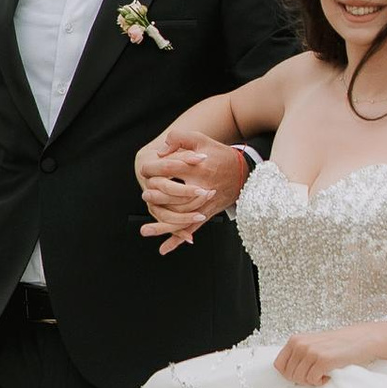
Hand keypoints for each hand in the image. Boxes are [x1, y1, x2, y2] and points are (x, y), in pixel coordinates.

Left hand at [135, 131, 249, 253]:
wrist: (243, 173)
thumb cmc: (219, 155)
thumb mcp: (201, 140)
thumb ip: (180, 138)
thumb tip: (161, 151)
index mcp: (197, 167)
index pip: (169, 168)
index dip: (154, 168)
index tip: (144, 170)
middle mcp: (200, 187)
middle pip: (173, 195)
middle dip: (155, 196)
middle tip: (144, 195)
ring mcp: (204, 204)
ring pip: (180, 217)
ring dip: (161, 225)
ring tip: (144, 230)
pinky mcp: (207, 214)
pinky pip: (191, 229)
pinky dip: (177, 240)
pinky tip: (164, 249)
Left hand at [272, 328, 363, 386]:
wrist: (361, 339)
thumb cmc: (338, 344)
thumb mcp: (312, 343)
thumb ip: (298, 354)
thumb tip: (284, 373)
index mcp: (295, 340)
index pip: (279, 365)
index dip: (289, 374)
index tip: (302, 374)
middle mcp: (300, 344)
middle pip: (289, 375)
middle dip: (302, 379)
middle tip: (316, 374)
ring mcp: (311, 351)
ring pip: (300, 379)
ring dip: (312, 381)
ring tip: (323, 373)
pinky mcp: (323, 360)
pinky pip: (313, 380)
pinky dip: (321, 382)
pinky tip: (329, 374)